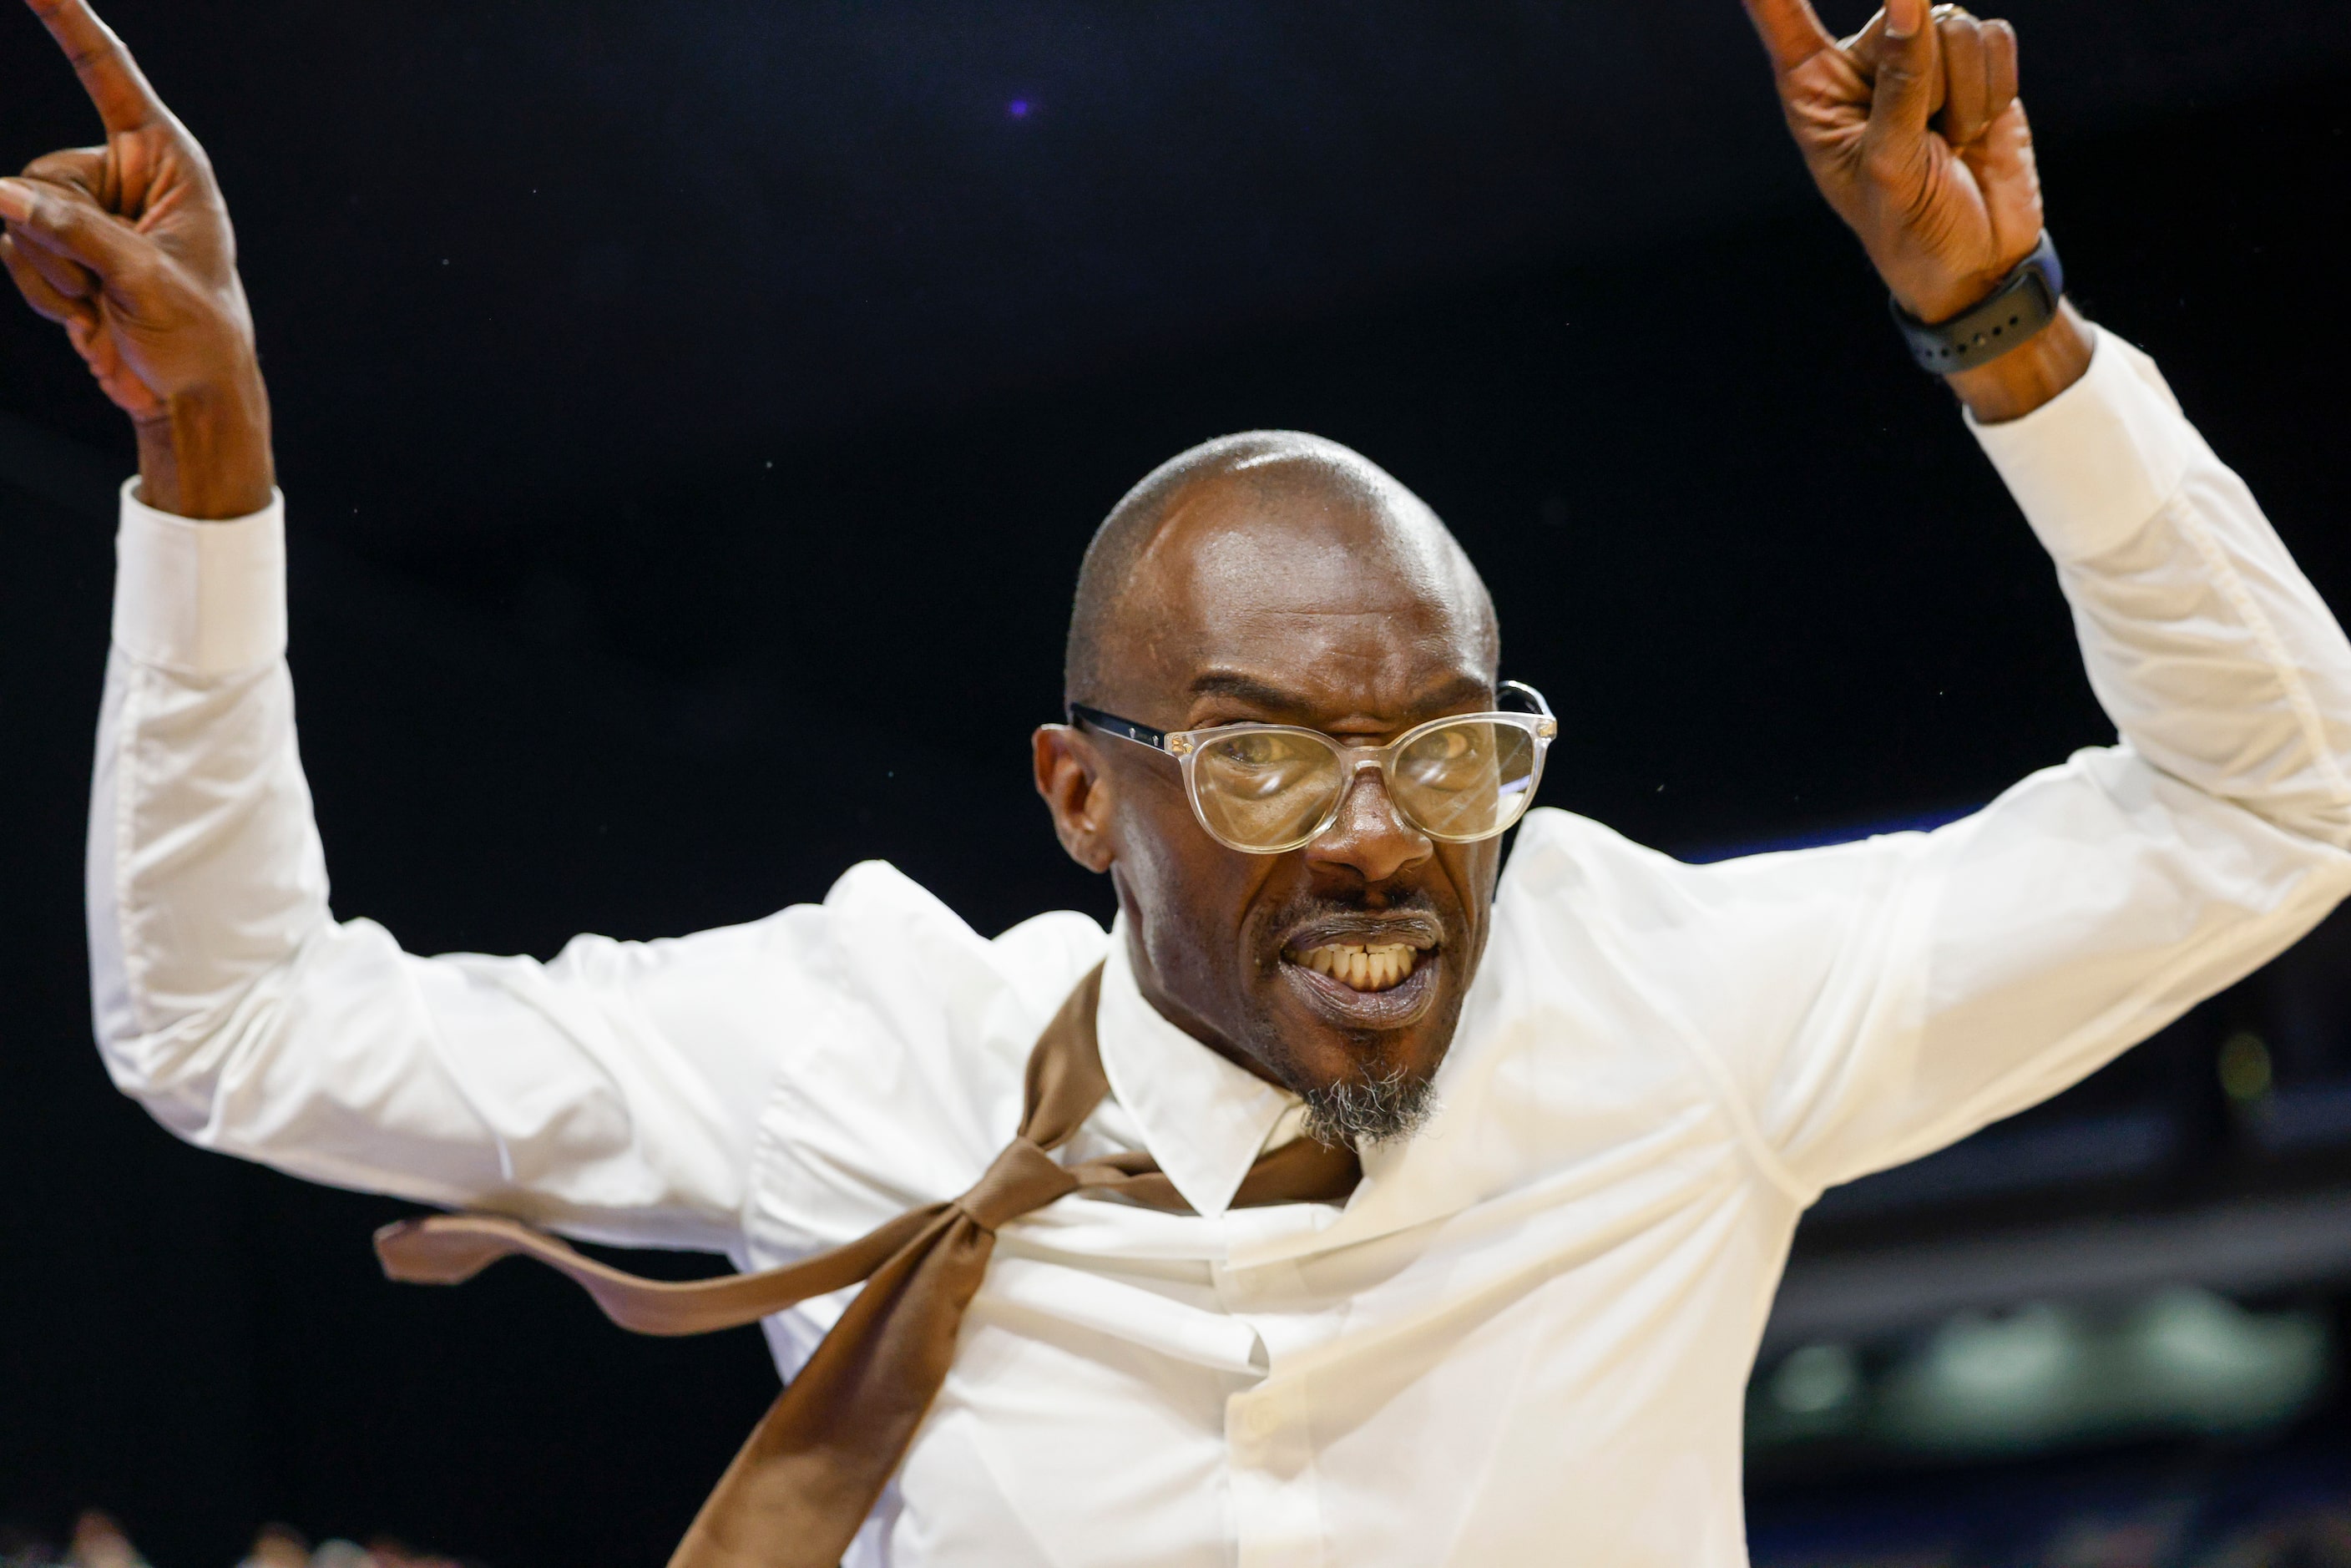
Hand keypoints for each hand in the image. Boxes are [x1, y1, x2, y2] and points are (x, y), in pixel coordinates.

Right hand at [0, 0, 271, 516]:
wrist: (189, 395)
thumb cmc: (197, 335)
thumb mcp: (144, 280)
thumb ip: (74, 233)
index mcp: (168, 161)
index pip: (107, 74)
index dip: (66, 20)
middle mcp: (125, 175)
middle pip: (40, 174)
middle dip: (63, 238)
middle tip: (113, 284)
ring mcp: (90, 211)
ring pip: (18, 214)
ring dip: (54, 269)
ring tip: (107, 300)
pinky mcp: (62, 245)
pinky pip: (13, 247)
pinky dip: (43, 288)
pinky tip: (88, 312)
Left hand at [1742, 0, 2090, 419]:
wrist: (1978, 260)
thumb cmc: (1912, 225)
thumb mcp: (1893, 164)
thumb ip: (1901, 80)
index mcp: (1816, 93)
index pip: (1785, 22)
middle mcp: (1863, 68)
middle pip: (1900, 15)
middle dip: (1927, 75)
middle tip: (1930, 139)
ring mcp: (1922, 60)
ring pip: (1953, 25)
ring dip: (1965, 94)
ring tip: (1953, 143)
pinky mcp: (1976, 64)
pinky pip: (1995, 38)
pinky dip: (1996, 89)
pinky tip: (1978, 130)